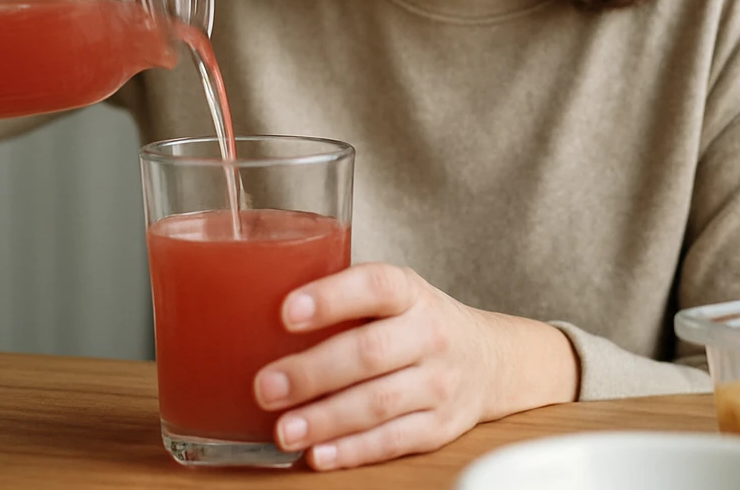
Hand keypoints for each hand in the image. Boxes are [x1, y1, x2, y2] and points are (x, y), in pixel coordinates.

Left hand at [252, 263, 577, 470]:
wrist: (490, 360)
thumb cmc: (415, 322)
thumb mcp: (391, 295)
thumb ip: (339, 299)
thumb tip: (249, 308)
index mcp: (410, 293)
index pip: (374, 286)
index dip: (330, 298)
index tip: (286, 312)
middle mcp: (429, 334)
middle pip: (369, 353)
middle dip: (312, 373)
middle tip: (265, 386)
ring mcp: (438, 383)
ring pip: (379, 403)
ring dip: (326, 419)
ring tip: (283, 430)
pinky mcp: (439, 426)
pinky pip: (393, 440)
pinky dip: (353, 450)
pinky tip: (319, 453)